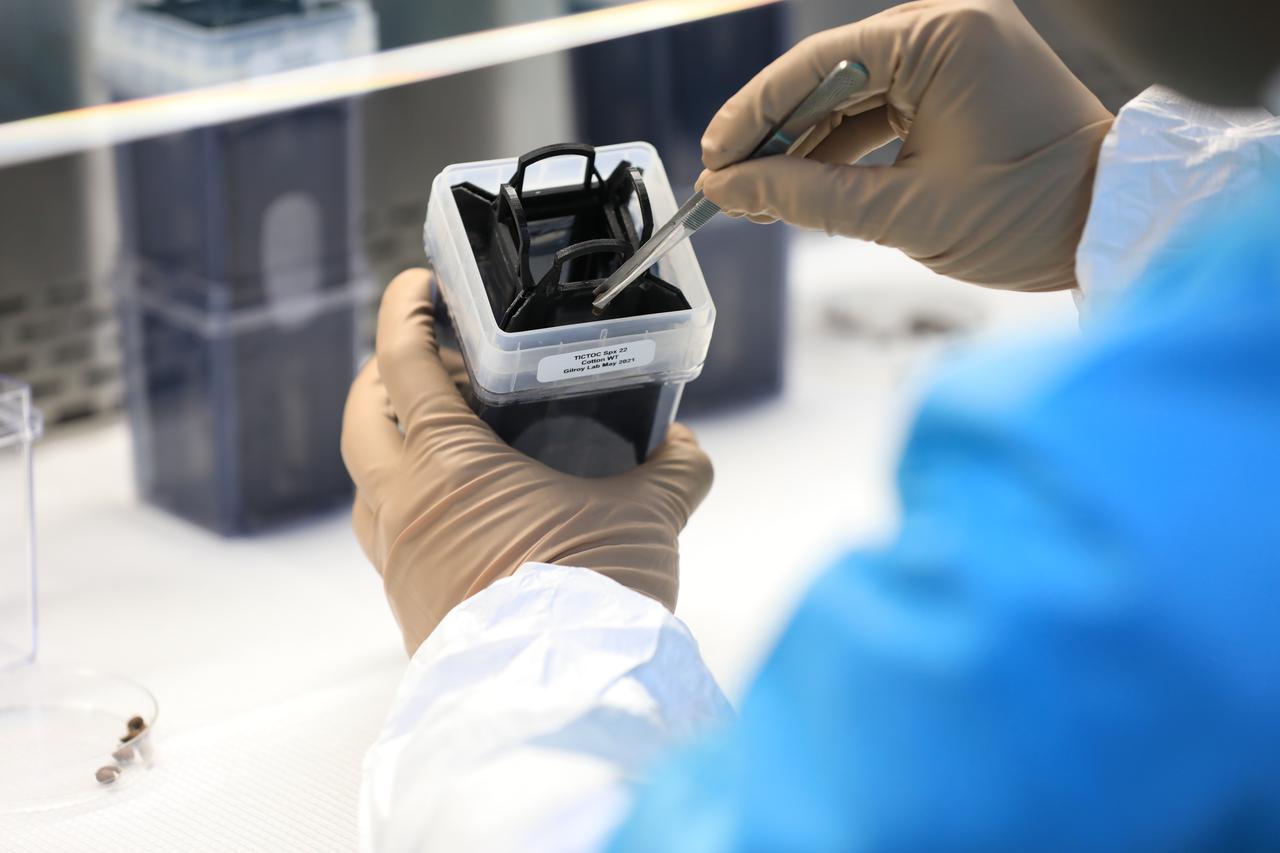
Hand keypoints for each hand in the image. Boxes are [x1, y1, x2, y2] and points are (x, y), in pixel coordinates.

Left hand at [340, 269, 712, 652]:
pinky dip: (411, 497)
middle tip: (434, 359)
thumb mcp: (647, 515)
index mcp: (446, 466)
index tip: (417, 284)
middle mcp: (404, 506)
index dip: (405, 312)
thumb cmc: (592, 598)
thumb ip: (673, 468)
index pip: (403, 363)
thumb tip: (685, 447)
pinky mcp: (409, 602)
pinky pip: (389, 529)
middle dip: (385, 374)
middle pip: (363, 415)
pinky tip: (465, 506)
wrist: (559, 700)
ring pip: (368, 478)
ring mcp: (398, 558)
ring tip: (448, 431)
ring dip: (394, 441)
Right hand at [698, 0, 1113, 291]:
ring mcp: (958, 51)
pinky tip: (803, 185)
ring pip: (851, 95)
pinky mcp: (962, 82)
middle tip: (725, 185)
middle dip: (774, 135)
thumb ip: (806, 197)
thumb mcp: (903, 215)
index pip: (817, 66)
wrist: (1114, 229)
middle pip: (828, 76)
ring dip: (804, 146)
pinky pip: (884, 107)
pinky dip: (844, 147)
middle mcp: (949, 26)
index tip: (713, 161)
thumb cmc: (1027, 218)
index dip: (754, 116)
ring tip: (756, 197)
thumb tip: (730, 189)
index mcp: (942, 37)